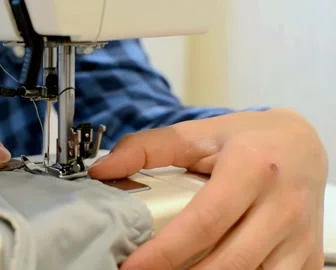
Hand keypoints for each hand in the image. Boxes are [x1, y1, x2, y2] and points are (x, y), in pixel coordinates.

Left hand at [89, 108, 327, 268]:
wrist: (303, 145)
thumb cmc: (247, 139)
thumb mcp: (196, 134)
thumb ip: (145, 148)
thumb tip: (102, 170)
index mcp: (251, 168)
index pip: (204, 222)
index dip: (164, 252)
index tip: (131, 268)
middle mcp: (282, 205)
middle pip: (226, 262)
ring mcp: (298, 236)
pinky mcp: (307, 256)